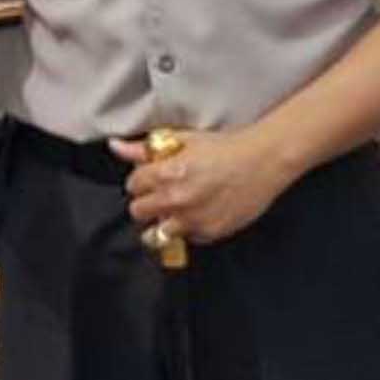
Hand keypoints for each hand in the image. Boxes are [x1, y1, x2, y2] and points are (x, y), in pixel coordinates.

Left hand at [114, 126, 293, 246]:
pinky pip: (186, 239)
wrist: (263, 161)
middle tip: (162, 193)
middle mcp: (177, 200)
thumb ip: (145, 148)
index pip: (132, 185)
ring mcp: (192, 220)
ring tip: (175, 210)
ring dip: (162, 222)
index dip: (142, 179)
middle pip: (138, 211)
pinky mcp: (209, 233)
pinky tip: (199, 213)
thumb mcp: (184, 140)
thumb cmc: (227, 147)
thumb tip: (116, 146)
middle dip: (146, 201)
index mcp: (167, 174)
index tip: (152, 177)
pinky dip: (188, 229)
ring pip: (156, 234)